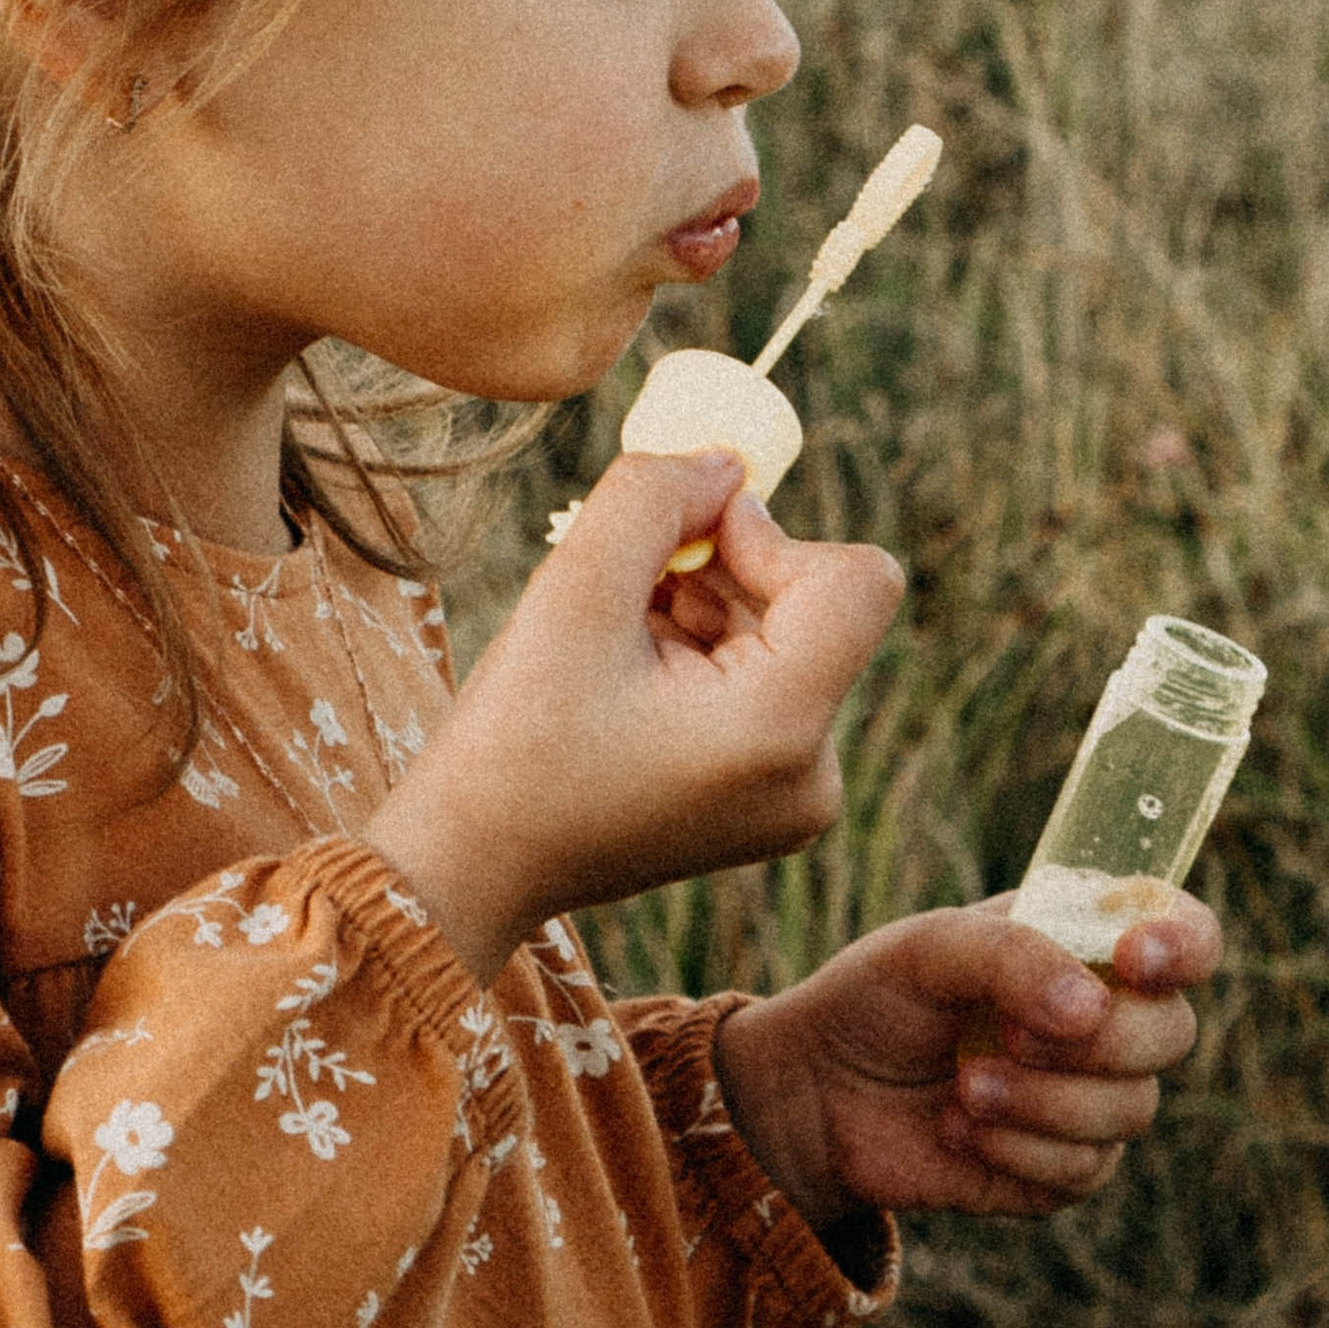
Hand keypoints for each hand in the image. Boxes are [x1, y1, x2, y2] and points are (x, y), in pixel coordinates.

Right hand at [367, 453, 902, 988]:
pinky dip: (700, 652)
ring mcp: (794, 795)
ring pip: (782, 638)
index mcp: (782, 731)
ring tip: (613, 636)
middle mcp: (813, 774)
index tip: (684, 542)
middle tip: (627, 580)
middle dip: (722, 571)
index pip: (857, 582)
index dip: (773, 535)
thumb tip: (727, 462)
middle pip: (814, 606)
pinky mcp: (767, 799)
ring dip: (703, 607)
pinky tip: (624, 669)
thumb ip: (656, 498)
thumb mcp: (575, 592)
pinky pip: (763, 683)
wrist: (471, 865)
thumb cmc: (515, 740)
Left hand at [714, 895, 1223, 1231]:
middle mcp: (1104, 1018)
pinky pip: (1085, 1170)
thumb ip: (1010, 956)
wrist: (820, 1094)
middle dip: (1098, 1041)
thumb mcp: (930, 948)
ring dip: (1041, 1100)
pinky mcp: (1064, 1169)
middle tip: (1005, 1035)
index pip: (1186, 935)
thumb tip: (1089, 1008)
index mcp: (1085, 944)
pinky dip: (1016, 1149)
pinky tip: (958, 1127)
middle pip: (1173, 1032)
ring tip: (963, 1085)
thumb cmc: (880, 998)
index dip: (1184, 944)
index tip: (1136, 958)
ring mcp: (1092, 1098)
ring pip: (1133, 1110)